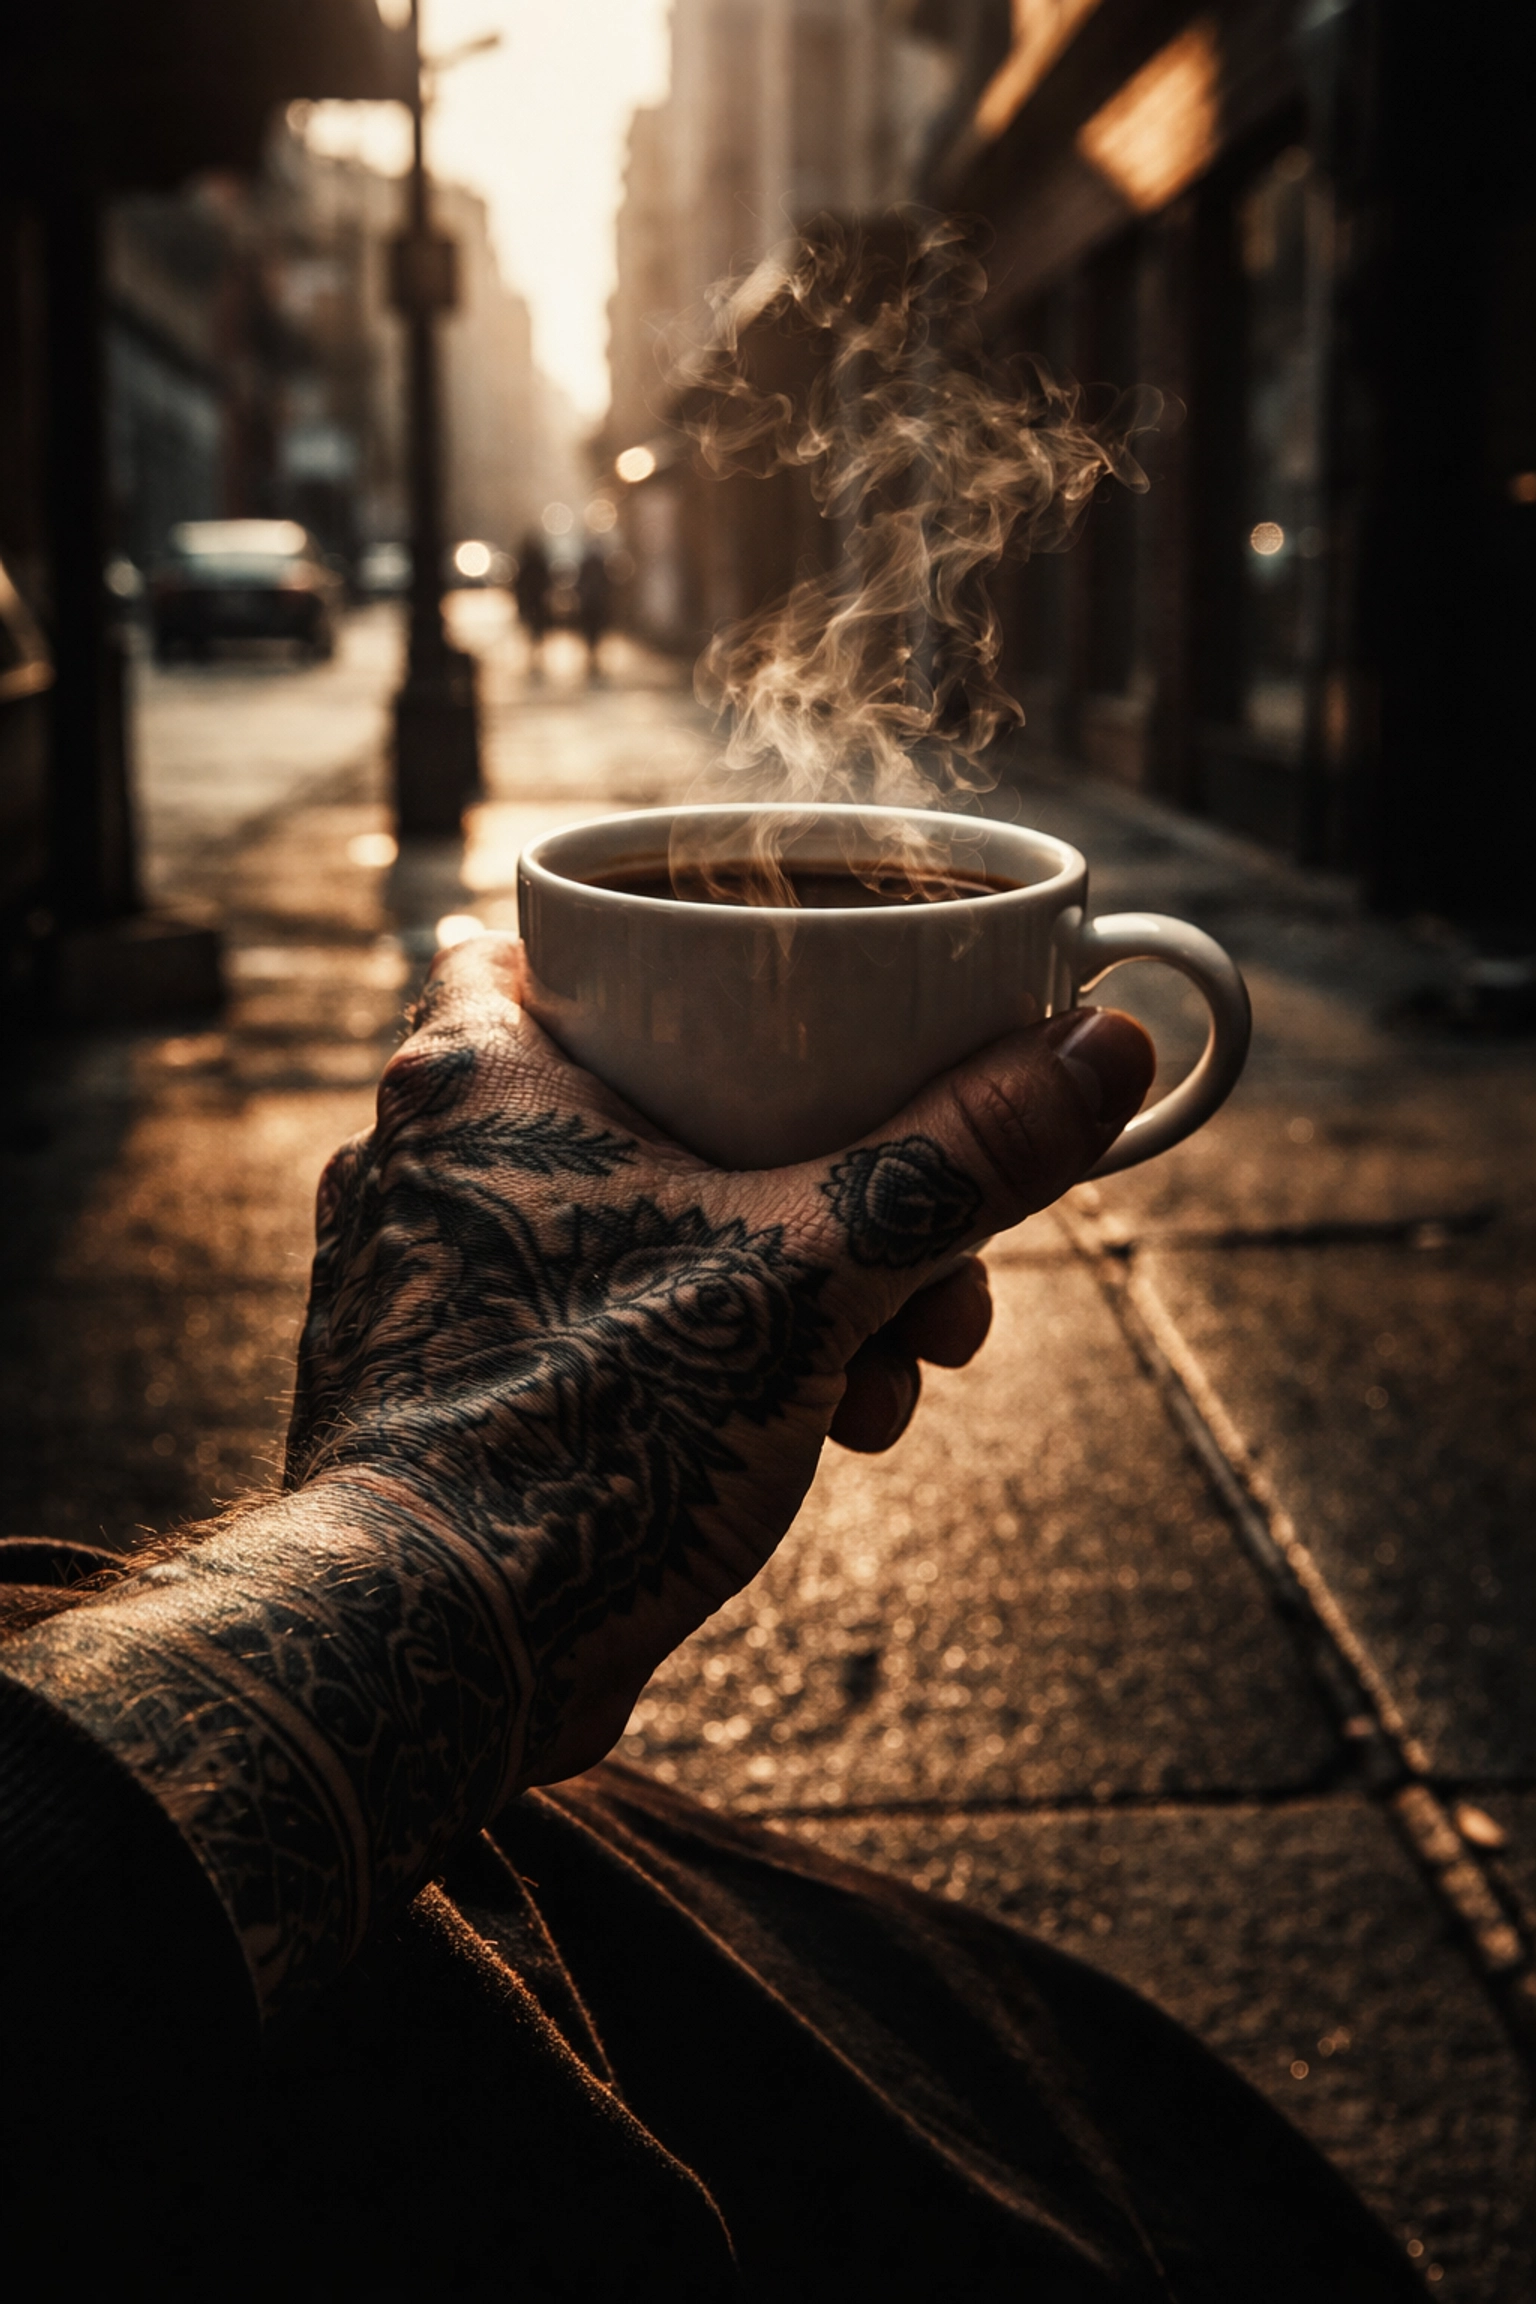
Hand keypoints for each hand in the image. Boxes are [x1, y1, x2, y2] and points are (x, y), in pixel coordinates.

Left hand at [0, 935, 1151, 2010]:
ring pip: (650, 1226)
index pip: (562, 937)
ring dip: (798, 1279)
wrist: (437, 1657)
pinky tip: (826, 1423)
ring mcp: (434, 1280)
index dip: (691, 953)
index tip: (806, 1002)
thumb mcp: (813, 1277)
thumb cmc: (592, 1437)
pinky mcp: (456, 1386)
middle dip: (831, 1178)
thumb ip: (959, 1158)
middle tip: (935, 1247)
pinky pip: (613, 1320)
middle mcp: (429, 1161)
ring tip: (901, 1365)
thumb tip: (1106, 1048)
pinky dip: (721, 1348)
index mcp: (475, 1074)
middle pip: (662, 1102)